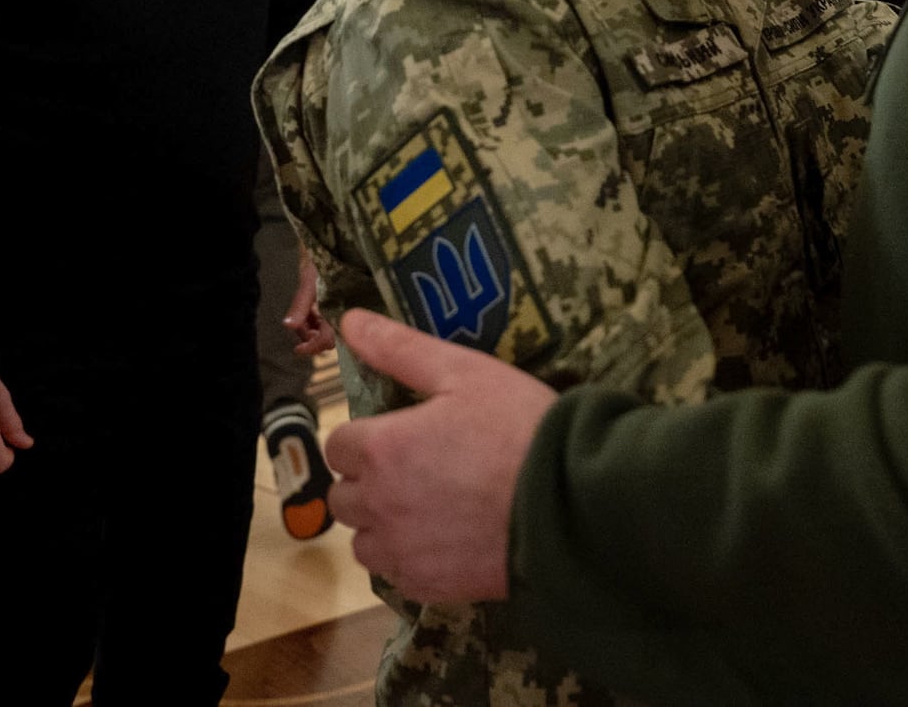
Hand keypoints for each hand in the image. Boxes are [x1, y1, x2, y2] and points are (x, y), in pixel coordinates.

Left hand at [288, 252, 335, 356]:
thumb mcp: (310, 282)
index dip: (313, 346)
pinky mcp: (337, 304)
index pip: (327, 339)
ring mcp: (340, 309)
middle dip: (312, 338)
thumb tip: (288, 326)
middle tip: (302, 328)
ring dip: (312, 329)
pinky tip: (309, 313)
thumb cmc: (322, 261)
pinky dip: (314, 320)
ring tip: (304, 318)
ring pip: (325, 330)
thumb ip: (301, 305)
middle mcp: (342, 312)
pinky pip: (326, 320)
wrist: (333, 244)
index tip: (298, 350)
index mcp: (339, 310)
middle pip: (328, 338)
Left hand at [325, 308, 554, 602]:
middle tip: (416, 469)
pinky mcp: (426, 587)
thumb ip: (399, 348)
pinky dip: (409, 558)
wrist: (569, 502)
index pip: (338, 445)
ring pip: (363, 541)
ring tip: (428, 508)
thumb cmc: (518, 426)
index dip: (367, 437)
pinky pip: (396, 574)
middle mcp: (378, 505)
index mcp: (381, 449)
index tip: (400, 434)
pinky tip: (446, 539)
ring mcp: (401, 552)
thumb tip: (349, 320)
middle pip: (342, 496)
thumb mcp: (464, 372)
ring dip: (382, 524)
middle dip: (368, 481)